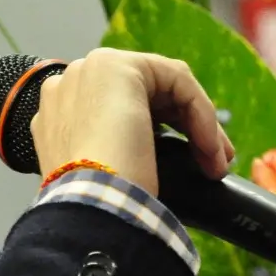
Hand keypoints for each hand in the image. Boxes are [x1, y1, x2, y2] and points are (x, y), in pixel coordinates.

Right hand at [30, 48, 234, 195]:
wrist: (89, 207)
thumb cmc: (97, 204)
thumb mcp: (105, 174)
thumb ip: (115, 155)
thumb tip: (146, 162)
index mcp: (59, 113)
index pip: (119, 110)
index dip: (160, 134)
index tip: (190, 167)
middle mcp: (71, 83)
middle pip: (146, 95)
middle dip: (185, 128)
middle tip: (211, 165)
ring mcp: (91, 71)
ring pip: (165, 87)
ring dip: (198, 124)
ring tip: (216, 162)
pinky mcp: (122, 68)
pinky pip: (178, 81)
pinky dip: (202, 115)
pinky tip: (210, 149)